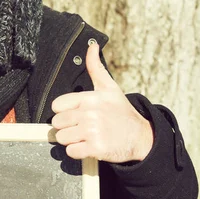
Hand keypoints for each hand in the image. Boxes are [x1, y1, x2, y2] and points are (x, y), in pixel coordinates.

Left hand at [51, 42, 152, 162]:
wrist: (141, 136)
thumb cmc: (121, 112)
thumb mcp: (109, 88)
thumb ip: (95, 68)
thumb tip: (91, 46)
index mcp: (90, 98)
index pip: (57, 105)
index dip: (63, 111)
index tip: (74, 113)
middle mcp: (90, 114)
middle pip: (57, 123)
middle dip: (66, 126)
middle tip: (80, 126)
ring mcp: (92, 132)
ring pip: (61, 138)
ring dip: (70, 139)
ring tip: (84, 136)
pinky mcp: (96, 148)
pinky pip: (71, 152)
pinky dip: (76, 151)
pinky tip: (88, 146)